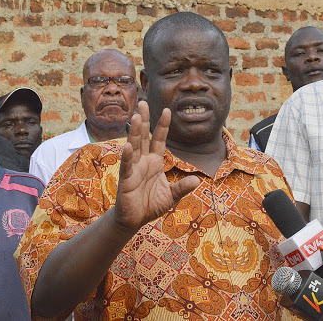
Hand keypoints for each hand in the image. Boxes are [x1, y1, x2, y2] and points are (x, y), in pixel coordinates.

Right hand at [113, 101, 200, 230]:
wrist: (135, 220)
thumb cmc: (151, 206)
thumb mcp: (171, 196)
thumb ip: (182, 187)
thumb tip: (197, 180)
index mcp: (155, 162)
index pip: (159, 140)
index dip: (163, 126)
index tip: (167, 111)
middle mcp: (143, 162)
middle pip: (144, 137)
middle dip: (144, 120)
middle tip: (143, 102)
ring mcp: (133, 169)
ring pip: (134, 146)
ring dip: (135, 132)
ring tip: (136, 116)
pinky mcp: (126, 180)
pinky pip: (127, 166)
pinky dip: (127, 157)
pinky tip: (128, 146)